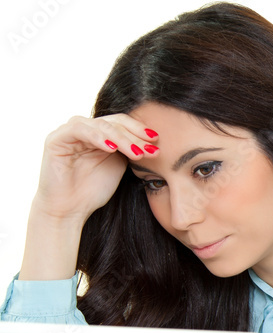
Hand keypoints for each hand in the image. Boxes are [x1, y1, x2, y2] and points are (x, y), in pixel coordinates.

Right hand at [33, 113, 159, 224]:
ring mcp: (69, 132)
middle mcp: (84, 129)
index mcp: (99, 134)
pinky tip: (112, 148)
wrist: (71, 209)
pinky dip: (97, 137)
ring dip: (121, 138)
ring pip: (99, 125)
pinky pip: (78, 130)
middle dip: (134, 136)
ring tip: (136, 153)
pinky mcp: (56, 139)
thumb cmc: (94, 190)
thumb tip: (153, 141)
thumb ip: (130, 149)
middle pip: (113, 123)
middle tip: (150, 149)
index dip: (139, 129)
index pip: (121, 123)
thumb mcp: (119, 166)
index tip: (157, 141)